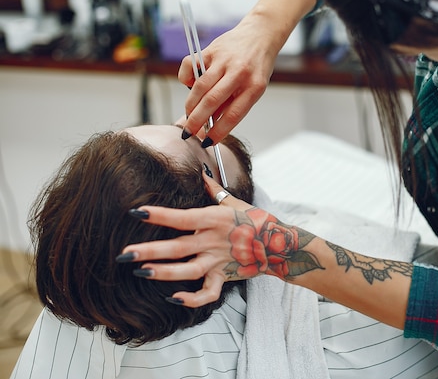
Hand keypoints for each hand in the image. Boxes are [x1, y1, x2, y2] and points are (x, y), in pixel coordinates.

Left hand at [118, 172, 318, 306]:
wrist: (279, 244)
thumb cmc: (255, 220)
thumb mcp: (235, 202)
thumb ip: (214, 190)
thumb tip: (201, 172)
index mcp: (214, 219)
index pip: (182, 217)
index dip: (158, 215)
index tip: (135, 212)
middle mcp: (213, 241)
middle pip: (178, 248)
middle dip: (149, 251)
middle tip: (124, 254)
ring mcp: (219, 261)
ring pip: (188, 271)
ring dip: (163, 273)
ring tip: (141, 272)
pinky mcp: (224, 277)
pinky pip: (208, 293)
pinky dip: (192, 299)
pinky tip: (173, 298)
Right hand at [178, 15, 278, 143]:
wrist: (261, 34)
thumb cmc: (257, 66)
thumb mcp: (254, 88)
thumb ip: (234, 104)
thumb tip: (211, 124)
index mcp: (254, 86)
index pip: (233, 115)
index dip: (218, 131)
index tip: (208, 142)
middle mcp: (239, 72)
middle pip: (212, 101)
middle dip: (197, 121)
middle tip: (188, 133)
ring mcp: (224, 59)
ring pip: (200, 87)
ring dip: (190, 105)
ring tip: (188, 116)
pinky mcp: (210, 49)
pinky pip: (190, 66)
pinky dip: (185, 79)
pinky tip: (189, 86)